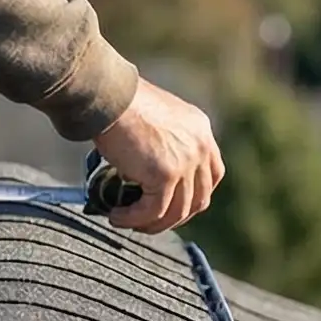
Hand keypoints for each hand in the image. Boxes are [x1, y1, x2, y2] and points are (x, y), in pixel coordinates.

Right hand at [89, 78, 223, 234]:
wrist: (108, 96)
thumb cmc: (120, 103)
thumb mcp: (156, 120)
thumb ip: (164, 144)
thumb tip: (148, 174)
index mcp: (200, 131)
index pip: (212, 175)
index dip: (194, 196)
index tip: (173, 206)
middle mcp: (200, 146)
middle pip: (199, 198)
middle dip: (174, 217)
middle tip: (148, 221)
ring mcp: (186, 161)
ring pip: (177, 211)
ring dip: (151, 223)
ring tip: (127, 222)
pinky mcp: (166, 174)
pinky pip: (154, 211)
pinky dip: (134, 219)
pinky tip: (117, 217)